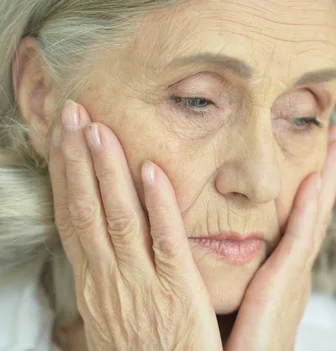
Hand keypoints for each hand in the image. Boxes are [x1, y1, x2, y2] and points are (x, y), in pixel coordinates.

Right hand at [49, 101, 221, 349]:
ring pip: (117, 217)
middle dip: (76, 159)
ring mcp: (141, 283)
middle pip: (85, 209)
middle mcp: (109, 279)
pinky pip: (164, 241)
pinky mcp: (177, 291)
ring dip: (105, 170)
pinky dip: (156, 204)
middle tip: (70, 113)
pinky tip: (150, 170)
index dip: (65, 176)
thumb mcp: (114, 318)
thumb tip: (98, 255)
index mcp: (95, 284)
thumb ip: (109, 282)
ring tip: (97, 127)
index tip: (62, 140)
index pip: (73, 219)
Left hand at [225, 125, 335, 350]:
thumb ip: (234, 277)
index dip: (312, 186)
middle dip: (329, 172)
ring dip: (327, 177)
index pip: (302, 220)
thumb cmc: (233, 349)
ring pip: (316, 217)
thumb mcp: (237, 305)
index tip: (316, 154)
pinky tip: (312, 180)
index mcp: (283, 277)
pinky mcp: (283, 288)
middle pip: (317, 211)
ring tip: (335, 142)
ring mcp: (293, 279)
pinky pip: (299, 241)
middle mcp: (294, 273)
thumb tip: (211, 249)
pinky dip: (308, 210)